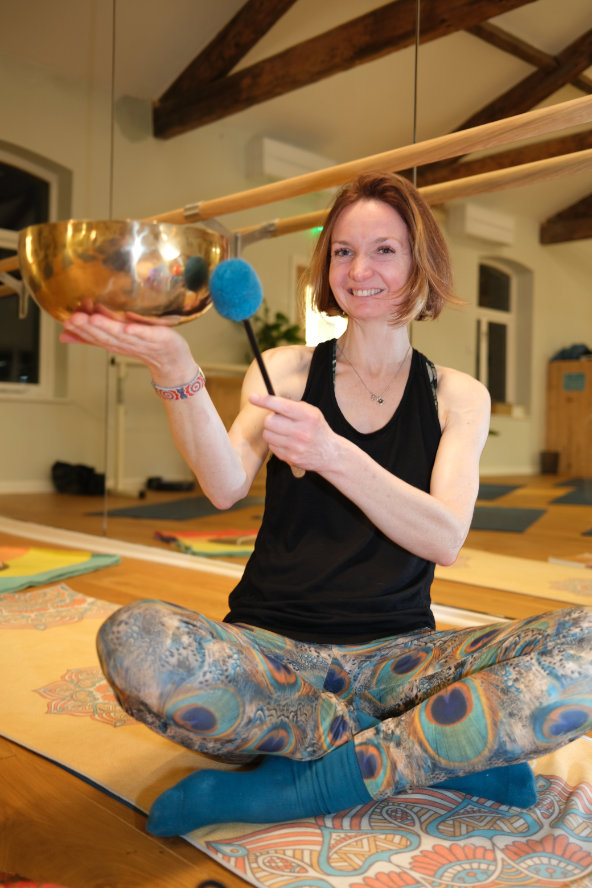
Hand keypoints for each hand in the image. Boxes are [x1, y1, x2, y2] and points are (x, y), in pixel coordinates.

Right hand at [60, 311, 193, 380]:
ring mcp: (142, 341)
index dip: (80, 330)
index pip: (94, 336)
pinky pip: (147, 335)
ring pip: (121, 335)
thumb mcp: (115, 340)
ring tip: (92, 318)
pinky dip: (137, 332)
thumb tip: (64, 333)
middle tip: (74, 318)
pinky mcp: (159, 338)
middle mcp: (126, 343)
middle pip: (105, 336)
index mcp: (114, 342)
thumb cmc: (143, 346)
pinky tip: (127, 327)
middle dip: (88, 327)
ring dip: (107, 327)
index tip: (67, 320)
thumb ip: (91, 337)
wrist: (171, 360)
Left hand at [249, 392, 334, 473]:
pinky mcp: (290, 458)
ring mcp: (295, 447)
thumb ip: (292, 406)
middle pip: (269, 422)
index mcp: (308, 416)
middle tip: (279, 420)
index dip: (265, 401)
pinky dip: (275, 443)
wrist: (330, 454)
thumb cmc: (316, 428)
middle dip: (270, 419)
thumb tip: (268, 402)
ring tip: (283, 431)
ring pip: (267, 435)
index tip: (253, 397)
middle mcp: (302, 432)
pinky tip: (286, 442)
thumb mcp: (311, 412)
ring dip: (271, 431)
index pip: (282, 406)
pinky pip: (271, 447)